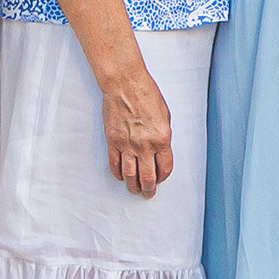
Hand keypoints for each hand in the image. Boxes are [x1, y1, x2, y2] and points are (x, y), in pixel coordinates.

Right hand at [100, 65, 173, 196]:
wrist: (125, 84)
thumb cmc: (146, 95)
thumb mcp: (165, 117)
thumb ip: (162, 137)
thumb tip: (160, 153)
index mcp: (162, 138)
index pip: (165, 168)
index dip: (163, 177)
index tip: (161, 179)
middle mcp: (145, 144)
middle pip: (147, 177)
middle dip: (148, 189)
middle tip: (148, 193)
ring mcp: (127, 144)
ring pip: (130, 175)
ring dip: (133, 186)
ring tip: (135, 190)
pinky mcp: (113, 141)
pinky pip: (114, 164)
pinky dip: (118, 174)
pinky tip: (121, 177)